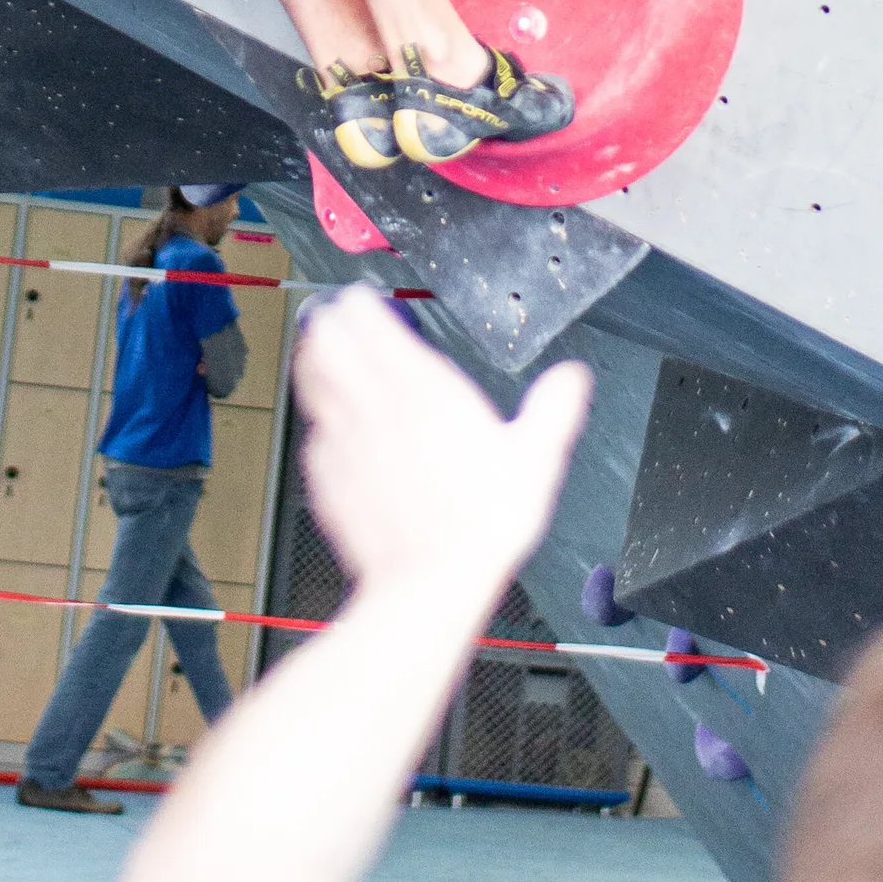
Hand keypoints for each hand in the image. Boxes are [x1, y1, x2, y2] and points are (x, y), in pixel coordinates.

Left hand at [295, 287, 590, 597]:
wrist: (431, 583)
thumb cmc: (482, 523)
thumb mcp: (535, 458)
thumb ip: (552, 410)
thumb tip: (571, 378)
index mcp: (423, 391)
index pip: (373, 326)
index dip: (360, 305)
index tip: (358, 298)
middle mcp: (376, 408)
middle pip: (330, 344)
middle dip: (327, 324)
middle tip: (331, 318)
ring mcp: (345, 442)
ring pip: (312, 383)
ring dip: (311, 361)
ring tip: (316, 351)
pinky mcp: (328, 478)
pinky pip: (314, 436)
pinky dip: (318, 422)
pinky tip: (328, 426)